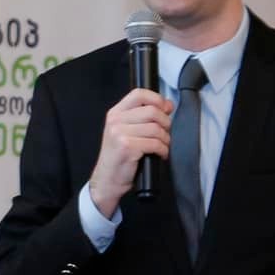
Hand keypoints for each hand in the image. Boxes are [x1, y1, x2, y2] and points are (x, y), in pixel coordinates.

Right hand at [88, 88, 172, 217]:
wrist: (107, 180)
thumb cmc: (119, 157)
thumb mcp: (125, 131)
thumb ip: (143, 116)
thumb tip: (167, 105)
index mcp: (115, 114)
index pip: (139, 94)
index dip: (157, 99)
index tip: (165, 109)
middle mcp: (115, 121)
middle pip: (152, 111)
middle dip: (165, 124)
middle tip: (164, 134)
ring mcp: (119, 133)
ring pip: (156, 128)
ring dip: (165, 140)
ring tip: (162, 147)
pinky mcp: (127, 147)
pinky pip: (155, 143)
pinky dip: (163, 150)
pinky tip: (159, 155)